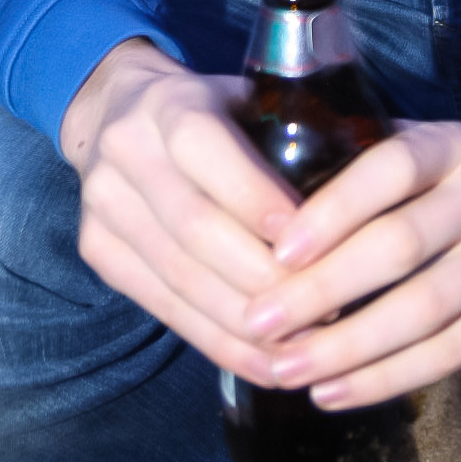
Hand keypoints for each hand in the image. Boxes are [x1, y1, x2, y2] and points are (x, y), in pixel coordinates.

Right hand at [60, 38, 300, 383]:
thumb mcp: (248, 96)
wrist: (116, 110)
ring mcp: (103, 206)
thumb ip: (291, 133)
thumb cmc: (213, 108)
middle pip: (196, 229)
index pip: (208, 151)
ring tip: (306, 352)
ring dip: (244, 326)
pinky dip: (217, 342)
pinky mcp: (97, 251)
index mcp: (171, 105)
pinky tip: (265, 364)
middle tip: (327, 314)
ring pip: (179, 278)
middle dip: (263, 278)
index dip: (258, 201)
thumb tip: (363, 197)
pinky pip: (162, 307)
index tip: (314, 246)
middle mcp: (128, 153)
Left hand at [238, 70, 460, 407]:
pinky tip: (337, 390)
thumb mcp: (433, 140)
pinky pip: (455, 351)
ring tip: (287, 368)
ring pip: (427, 310)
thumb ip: (366, 157)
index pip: (393, 168)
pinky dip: (391, 376)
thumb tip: (269, 189)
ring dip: (349, 348)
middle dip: (324, 291)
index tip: (278, 248)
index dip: (335, 208)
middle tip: (259, 320)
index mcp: (457, 144)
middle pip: (402, 247)